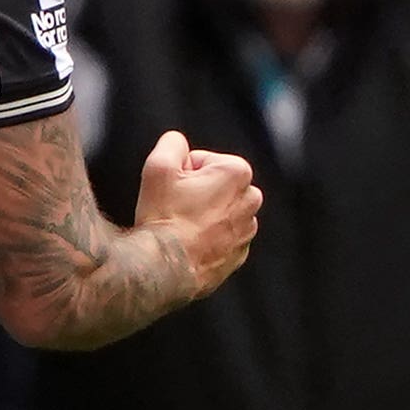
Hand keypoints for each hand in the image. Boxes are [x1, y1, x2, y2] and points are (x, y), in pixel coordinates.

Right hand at [130, 129, 258, 298]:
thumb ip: (172, 143)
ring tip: (179, 229)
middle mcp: (251, 199)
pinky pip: (221, 238)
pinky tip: (187, 246)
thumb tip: (178, 142)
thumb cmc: (163, 216)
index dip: (179, 174)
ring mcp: (248, 229)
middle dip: (193, 193)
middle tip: (172, 208)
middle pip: (213, 186)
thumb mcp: (158, 167)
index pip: (200, 162)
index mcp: (237, 172)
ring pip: (217, 212)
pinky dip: (205, 239)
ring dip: (200, 215)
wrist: (166, 268)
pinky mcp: (240, 253)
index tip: (171, 191)